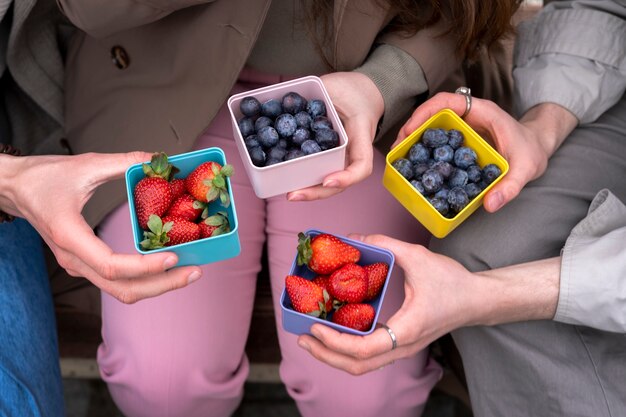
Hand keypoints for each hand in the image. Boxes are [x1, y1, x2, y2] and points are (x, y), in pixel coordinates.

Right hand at [0, 152, 201, 302]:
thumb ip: (123, 162)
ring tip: (188, 272)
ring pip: (122, 290)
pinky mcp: (85, 263)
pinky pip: (118, 280)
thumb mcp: (84, 165)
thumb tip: (157, 159)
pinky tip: (167, 265)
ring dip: (157, 285)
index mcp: (70, 237)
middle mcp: (75, 260)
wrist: (13, 188)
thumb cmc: (42, 177)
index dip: (146, 267)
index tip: (174, 256)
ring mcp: (79, 266)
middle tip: (195, 272)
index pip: (112, 266)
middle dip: (163, 284)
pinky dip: (145, 278)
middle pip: (123, 288)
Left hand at [286, 71, 383, 200]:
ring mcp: (338, 158)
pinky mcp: (326, 155)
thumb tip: (288, 101)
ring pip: (325, 181)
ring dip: (306, 189)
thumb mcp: (340, 88)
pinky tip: (282, 177)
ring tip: (288, 193)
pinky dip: (300, 175)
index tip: (327, 180)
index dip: (346, 177)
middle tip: (293, 195)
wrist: (360, 93)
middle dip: (316, 192)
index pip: (361, 166)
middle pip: (338, 183)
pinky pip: (315, 169)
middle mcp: (350, 154)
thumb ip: (318, 93)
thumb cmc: (354, 91)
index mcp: (360, 139)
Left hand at [297, 234, 476, 374]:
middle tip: (303, 337)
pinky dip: (349, 350)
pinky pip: (372, 356)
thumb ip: (385, 245)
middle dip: (326, 355)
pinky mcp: (403, 344)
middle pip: (358, 366)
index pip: (364, 349)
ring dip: (335, 355)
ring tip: (313, 338)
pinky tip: (336, 333)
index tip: (314, 326)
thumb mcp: (418, 256)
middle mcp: (404, 346)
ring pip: (364, 366)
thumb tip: (355, 237)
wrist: (477, 301)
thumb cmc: (453, 282)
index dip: (335, 342)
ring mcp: (404, 349)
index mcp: (407, 329)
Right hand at [395, 93, 576, 211]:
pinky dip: (423, 149)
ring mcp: (462, 127)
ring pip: (431, 125)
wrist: (537, 149)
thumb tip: (489, 205)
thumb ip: (509, 187)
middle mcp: (469, 116)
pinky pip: (437, 140)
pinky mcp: (459, 140)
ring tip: (399, 157)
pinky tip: (414, 165)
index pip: (448, 102)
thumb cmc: (532, 152)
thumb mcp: (525, 170)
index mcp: (483, 112)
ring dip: (413, 139)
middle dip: (411, 127)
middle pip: (433, 113)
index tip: (410, 131)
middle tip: (397, 149)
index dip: (425, 112)